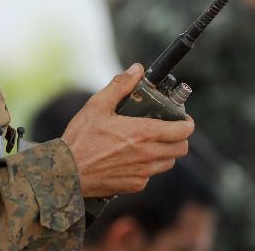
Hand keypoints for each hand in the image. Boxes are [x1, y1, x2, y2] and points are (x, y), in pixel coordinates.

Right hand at [61, 64, 194, 197]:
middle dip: (178, 137)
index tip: (183, 119)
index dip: (187, 123)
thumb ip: (120, 85)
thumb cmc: (81, 139)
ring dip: (165, 151)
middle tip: (167, 128)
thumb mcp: (97, 105)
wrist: (67, 173)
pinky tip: (131, 157)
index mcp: (143, 133)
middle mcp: (148, 155)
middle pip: (181, 148)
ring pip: (168, 162)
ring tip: (149, 142)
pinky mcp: (134, 185)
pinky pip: (150, 175)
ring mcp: (143, 173)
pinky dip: (148, 165)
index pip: (182, 131)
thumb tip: (136, 69)